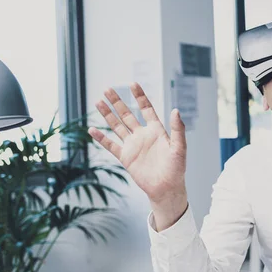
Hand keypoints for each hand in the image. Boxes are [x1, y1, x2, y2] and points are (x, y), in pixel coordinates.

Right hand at [88, 83, 187, 220]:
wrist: (166, 187)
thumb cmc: (176, 168)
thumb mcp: (179, 147)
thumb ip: (177, 129)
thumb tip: (176, 110)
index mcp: (156, 130)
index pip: (146, 109)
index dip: (140, 97)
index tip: (133, 84)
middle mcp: (143, 135)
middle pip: (127, 115)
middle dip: (118, 102)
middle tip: (108, 89)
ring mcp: (133, 146)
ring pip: (117, 126)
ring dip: (107, 115)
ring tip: (98, 102)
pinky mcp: (126, 157)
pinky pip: (111, 145)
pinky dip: (101, 138)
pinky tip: (92, 129)